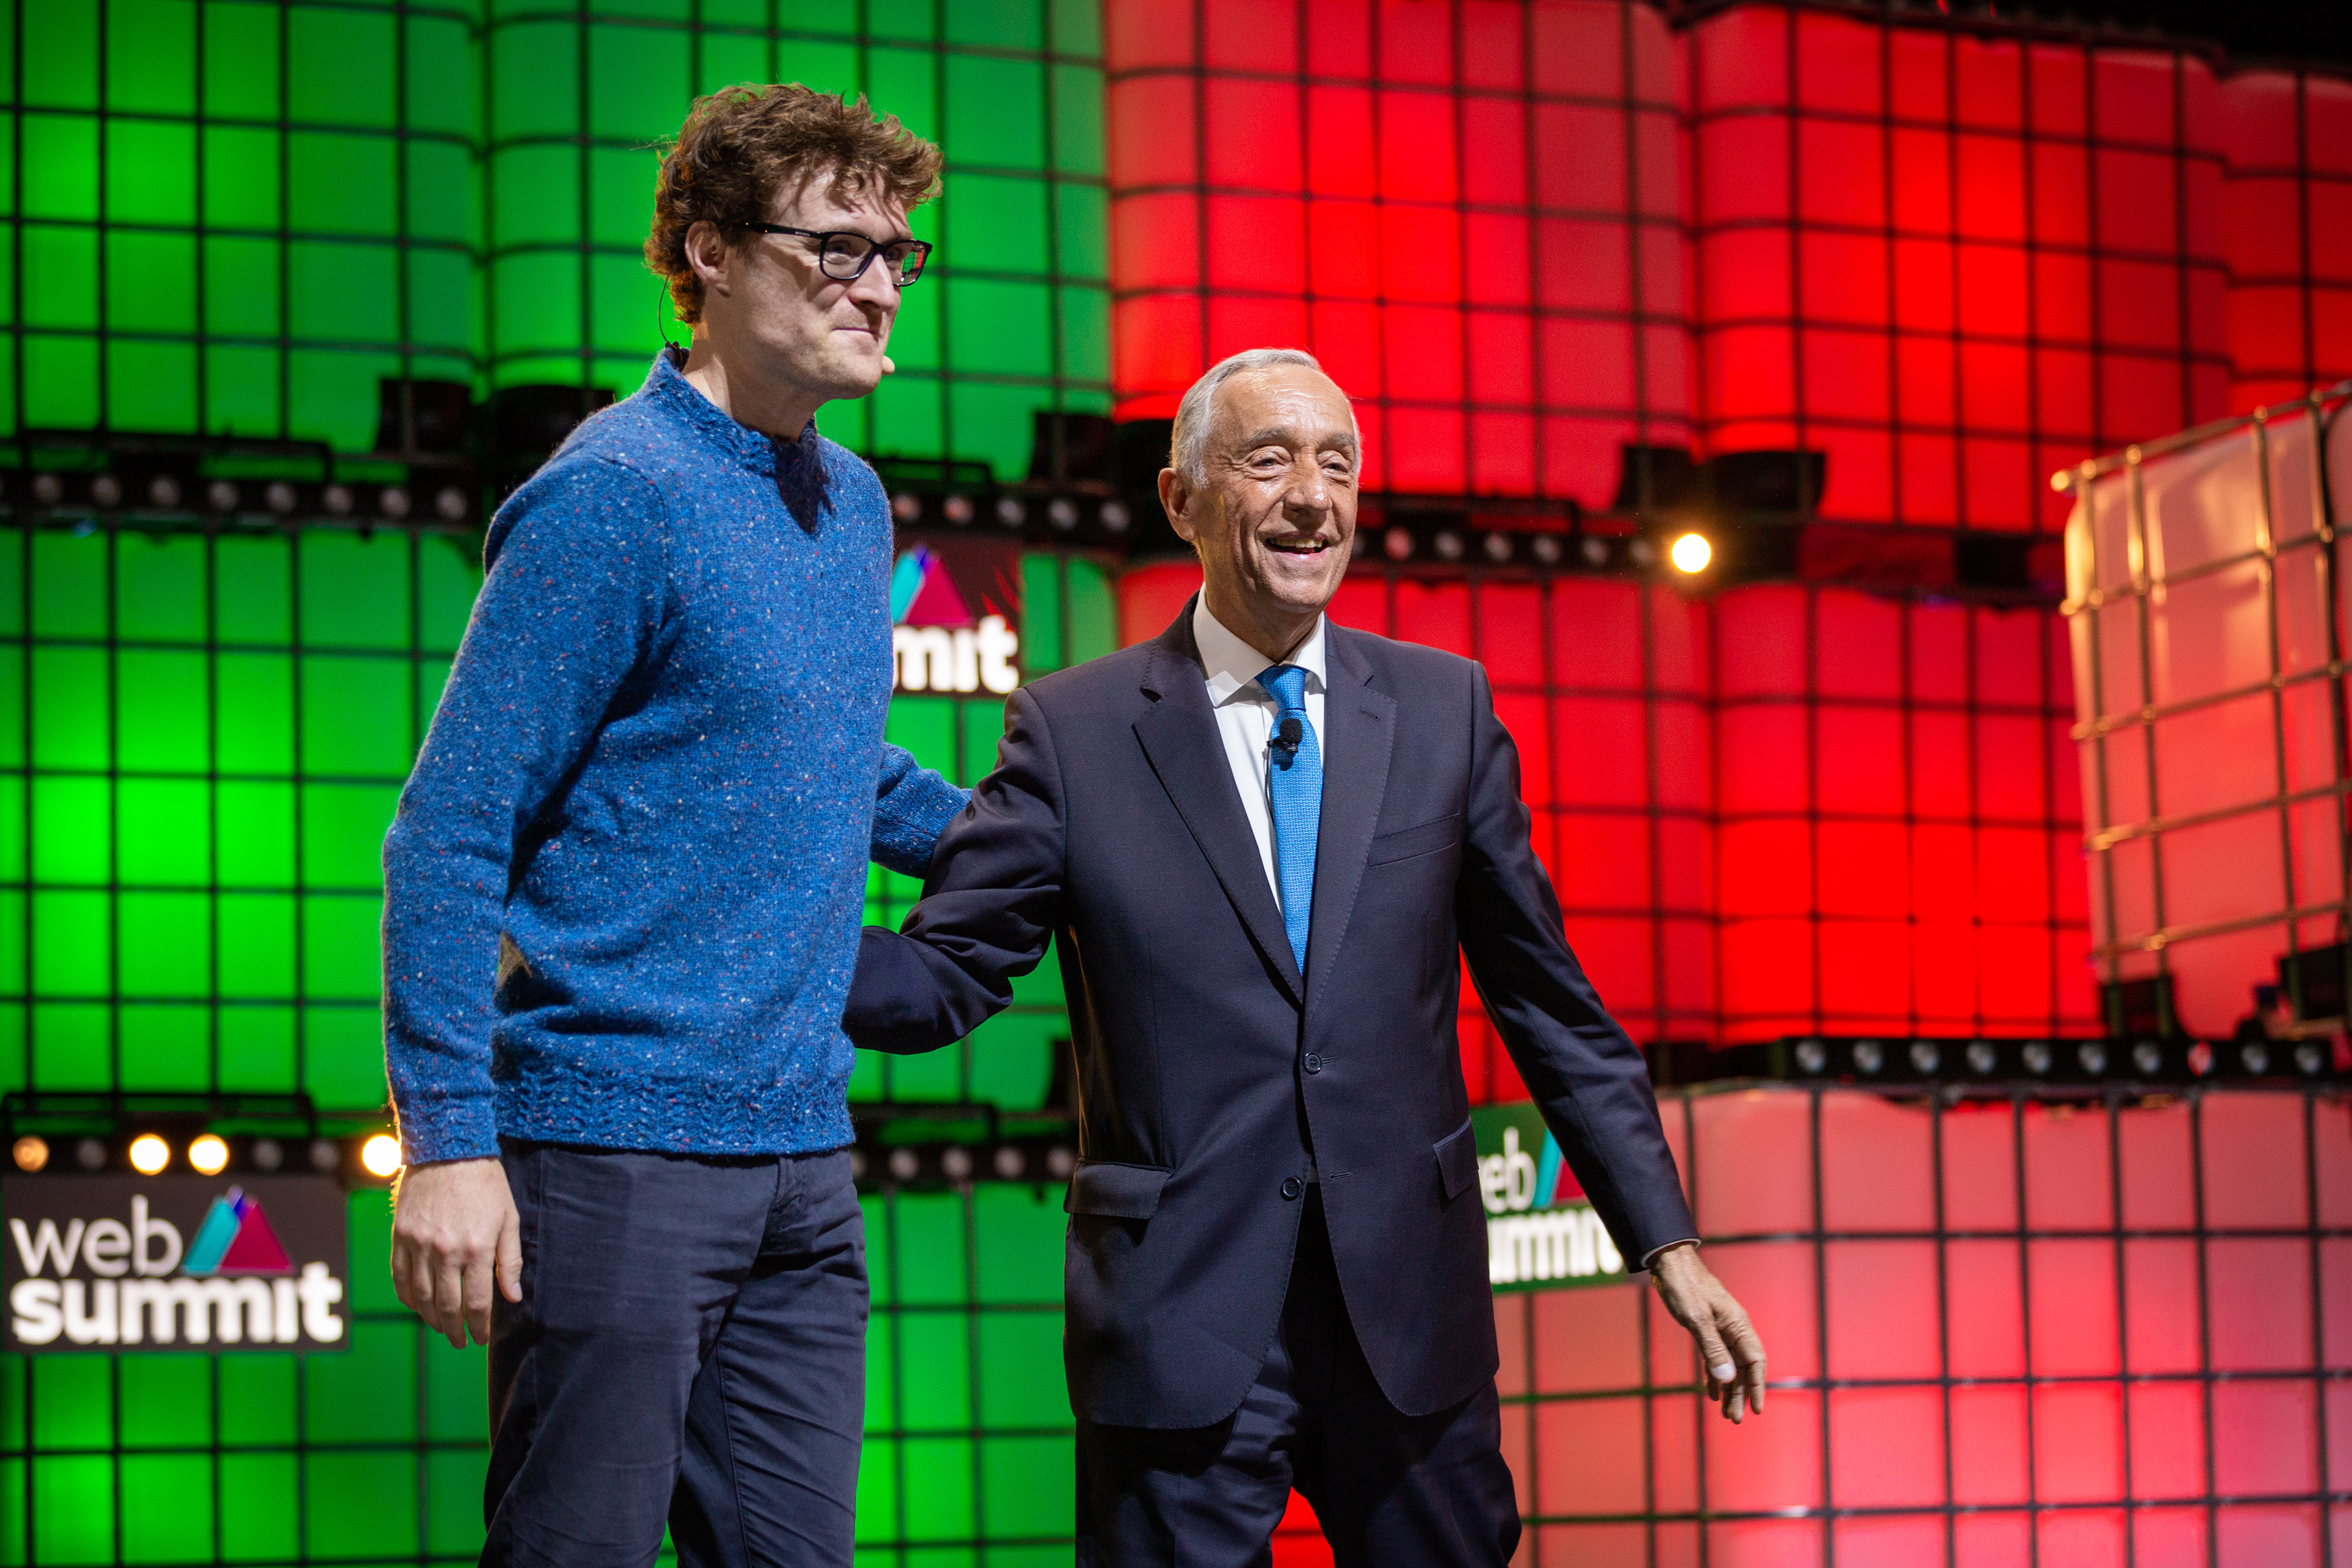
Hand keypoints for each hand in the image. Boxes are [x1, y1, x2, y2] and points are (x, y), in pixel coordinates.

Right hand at [391, 1157, 521, 1348]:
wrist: (448, 1148)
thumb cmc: (486, 1183)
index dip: (480, 1326)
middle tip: (461, 1342)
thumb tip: (513, 1297)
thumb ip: (510, 1261)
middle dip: (456, 1330)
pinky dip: (408, 1297)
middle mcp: (445, 1251)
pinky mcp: (400, 1236)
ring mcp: (418, 1245)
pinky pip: (399, 1277)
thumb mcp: (509, 1219)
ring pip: (421, 1297)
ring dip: (431, 1319)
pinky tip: (417, 1306)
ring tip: (442, 1328)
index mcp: (477, 1248)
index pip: (478, 1303)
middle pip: (448, 1305)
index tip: (482, 1339)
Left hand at [1649, 1242, 1765, 1422]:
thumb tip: (1728, 1380)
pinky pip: (1715, 1356)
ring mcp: (1720, 1328)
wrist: (1669, 1262)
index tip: (1755, 1410)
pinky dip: (1714, 1375)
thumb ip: (1713, 1349)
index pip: (1755, 1362)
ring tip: (1724, 1412)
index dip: (1757, 1387)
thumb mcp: (1697, 1319)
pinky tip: (1711, 1392)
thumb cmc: (1684, 1286)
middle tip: (1733, 1419)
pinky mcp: (1706, 1327)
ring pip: (1729, 1364)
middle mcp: (1734, 1328)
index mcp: (1738, 1325)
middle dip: (1740, 1394)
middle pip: (1742, 1368)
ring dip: (1728, 1388)